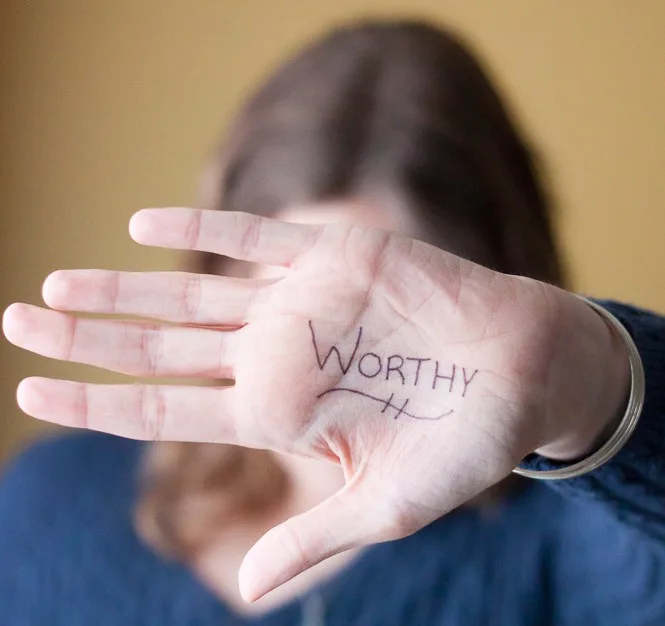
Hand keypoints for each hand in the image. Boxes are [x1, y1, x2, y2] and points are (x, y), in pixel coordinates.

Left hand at [2, 208, 627, 599]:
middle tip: (16, 323)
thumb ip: (310, 536)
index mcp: (277, 415)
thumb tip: (242, 590)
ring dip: (123, 287)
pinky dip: (200, 231)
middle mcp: (274, 356)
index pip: (164, 410)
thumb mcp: (384, 505)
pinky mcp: (334, 258)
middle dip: (88, 337)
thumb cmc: (463, 443)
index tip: (30, 396)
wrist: (523, 372)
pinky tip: (139, 225)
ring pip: (192, 292)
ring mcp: (299, 305)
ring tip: (56, 284)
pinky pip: (253, 240)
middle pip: (160, 346)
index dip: (97, 404)